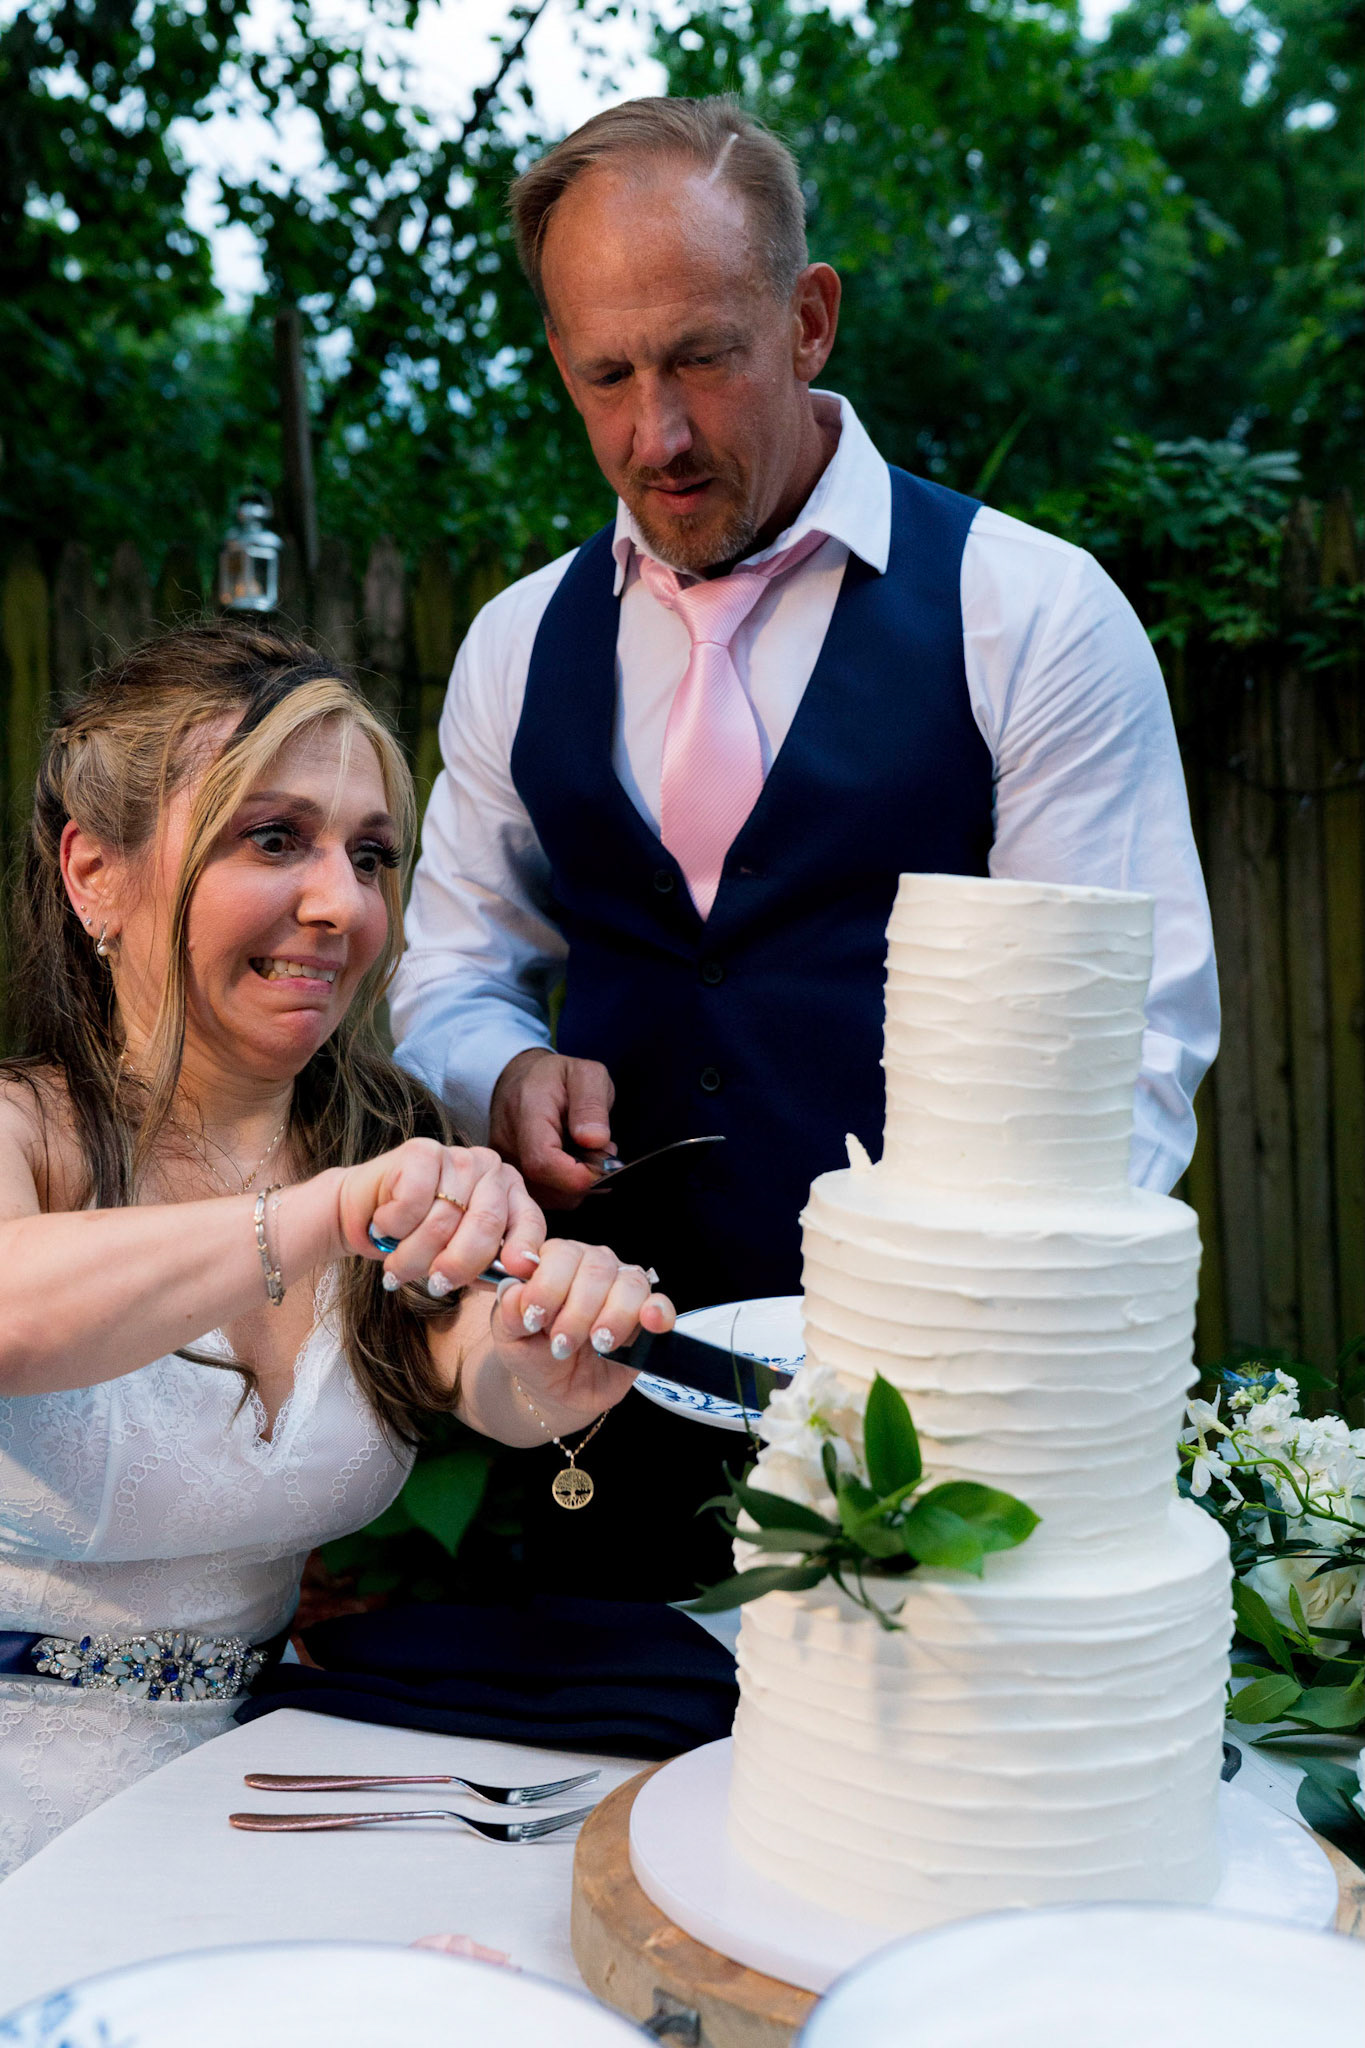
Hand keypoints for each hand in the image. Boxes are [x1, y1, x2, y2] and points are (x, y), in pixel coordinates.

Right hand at [336, 1138, 543, 1294]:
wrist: (363, 1212)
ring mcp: (458, 1156)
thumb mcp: (459, 1257)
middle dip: (457, 1264)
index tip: (514, 1271)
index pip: (529, 1221)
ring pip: (442, 1222)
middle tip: (436, 1285)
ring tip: (398, 1265)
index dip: (523, 1248)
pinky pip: (412, 1204)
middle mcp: (490, 1169)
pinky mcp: (422, 1150)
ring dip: (413, 1256)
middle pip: (486, 1225)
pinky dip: (394, 1226)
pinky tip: (386, 1223)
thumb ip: (488, 1267)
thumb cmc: (416, 1238)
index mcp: (509, 1193)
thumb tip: (516, 1282)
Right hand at [489, 1048, 615, 1209]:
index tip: (602, 1167)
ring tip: (583, 1155)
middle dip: (583, 1180)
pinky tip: (569, 1165)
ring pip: (545, 1198)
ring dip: (574, 1186)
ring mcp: (504, 1164)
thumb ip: (592, 1104)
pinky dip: (562, 1188)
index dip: (576, 1175)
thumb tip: (594, 1140)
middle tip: (600, 1153)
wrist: (519, 1080)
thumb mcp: (586, 1074)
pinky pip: (540, 1197)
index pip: (543, 1161)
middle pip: (545, 1187)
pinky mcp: (507, 1178)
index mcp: (528, 1113)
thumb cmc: (556, 1078)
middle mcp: (507, 1143)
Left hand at [490, 1241, 673, 1431]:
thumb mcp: (508, 1336)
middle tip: (562, 1344)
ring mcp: (623, 1288)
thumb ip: (508, 1311)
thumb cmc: (532, 1352)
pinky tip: (649, 1322)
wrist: (556, 1389)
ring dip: (612, 1317)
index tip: (534, 1320)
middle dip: (577, 1312)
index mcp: (556, 1261)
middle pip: (596, 1269)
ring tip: (597, 1345)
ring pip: (629, 1284)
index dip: (548, 1287)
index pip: (560, 1254)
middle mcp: (593, 1266)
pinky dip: (658, 1311)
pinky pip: (661, 1304)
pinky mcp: (647, 1317)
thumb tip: (516, 1291)